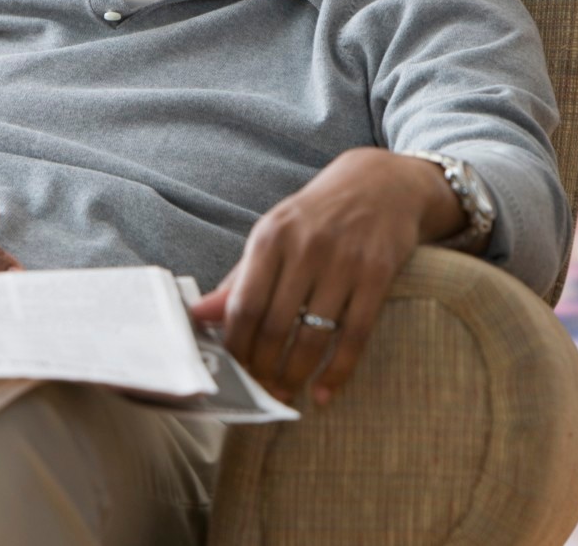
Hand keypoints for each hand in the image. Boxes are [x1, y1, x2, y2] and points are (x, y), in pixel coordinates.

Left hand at [190, 147, 459, 405]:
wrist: (380, 184)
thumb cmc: (316, 216)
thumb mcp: (274, 234)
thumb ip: (240, 278)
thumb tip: (197, 315)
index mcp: (271, 236)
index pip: (244, 304)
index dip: (236, 346)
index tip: (232, 371)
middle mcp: (305, 247)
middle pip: (276, 326)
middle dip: (263, 368)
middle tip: (260, 392)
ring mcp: (344, 262)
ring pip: (313, 336)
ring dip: (295, 375)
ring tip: (285, 393)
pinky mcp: (378, 275)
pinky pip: (355, 335)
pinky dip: (337, 371)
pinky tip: (324, 392)